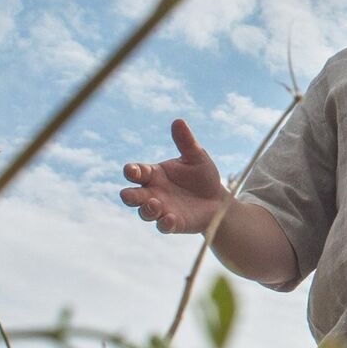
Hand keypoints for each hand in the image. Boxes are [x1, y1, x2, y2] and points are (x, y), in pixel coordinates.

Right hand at [119, 119, 230, 233]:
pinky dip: (164, 223)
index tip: (131, 170)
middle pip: (132, 195)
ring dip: (147, 209)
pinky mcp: (173, 224)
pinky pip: (163, 226)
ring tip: (156, 204)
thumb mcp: (197, 156)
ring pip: (144, 212)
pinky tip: (171, 218)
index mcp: (154, 174)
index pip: (136, 172)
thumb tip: (178, 121)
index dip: (131, 171)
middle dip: (129, 196)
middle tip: (129, 195)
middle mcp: (153, 193)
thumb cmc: (203, 176)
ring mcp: (162, 210)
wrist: (218, 200)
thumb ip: (186, 142)